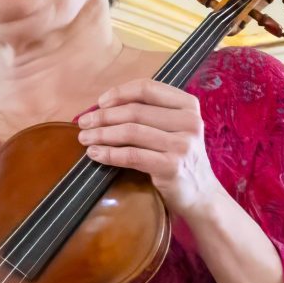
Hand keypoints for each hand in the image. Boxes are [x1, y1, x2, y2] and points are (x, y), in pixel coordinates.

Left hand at [77, 77, 226, 218]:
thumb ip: (148, 112)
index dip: (119, 93)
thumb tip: (102, 105)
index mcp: (187, 105)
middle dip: (104, 116)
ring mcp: (182, 144)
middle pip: (135, 111)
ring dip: (102, 134)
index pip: (147, 88)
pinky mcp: (172, 166)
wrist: (201, 194)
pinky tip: (95, 154)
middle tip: (83, 123)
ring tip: (85, 138)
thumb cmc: (178, 156)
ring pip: (131, 132)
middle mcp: (189, 121)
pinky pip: (132, 155)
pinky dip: (109, 154)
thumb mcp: (172, 127)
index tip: (99, 103)